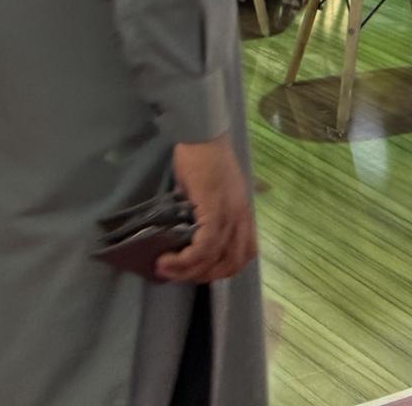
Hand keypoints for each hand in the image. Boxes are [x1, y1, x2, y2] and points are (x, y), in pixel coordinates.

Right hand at [155, 135, 255, 284]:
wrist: (201, 134)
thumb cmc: (204, 156)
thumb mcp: (215, 189)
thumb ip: (212, 211)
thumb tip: (192, 232)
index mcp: (244, 213)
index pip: (244, 255)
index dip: (223, 269)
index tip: (198, 270)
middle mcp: (241, 218)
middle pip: (232, 264)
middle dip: (204, 276)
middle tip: (180, 274)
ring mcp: (230, 215)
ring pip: (215, 260)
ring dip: (190, 272)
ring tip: (167, 269)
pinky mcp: (213, 211)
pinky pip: (203, 247)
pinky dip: (185, 260)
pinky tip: (167, 259)